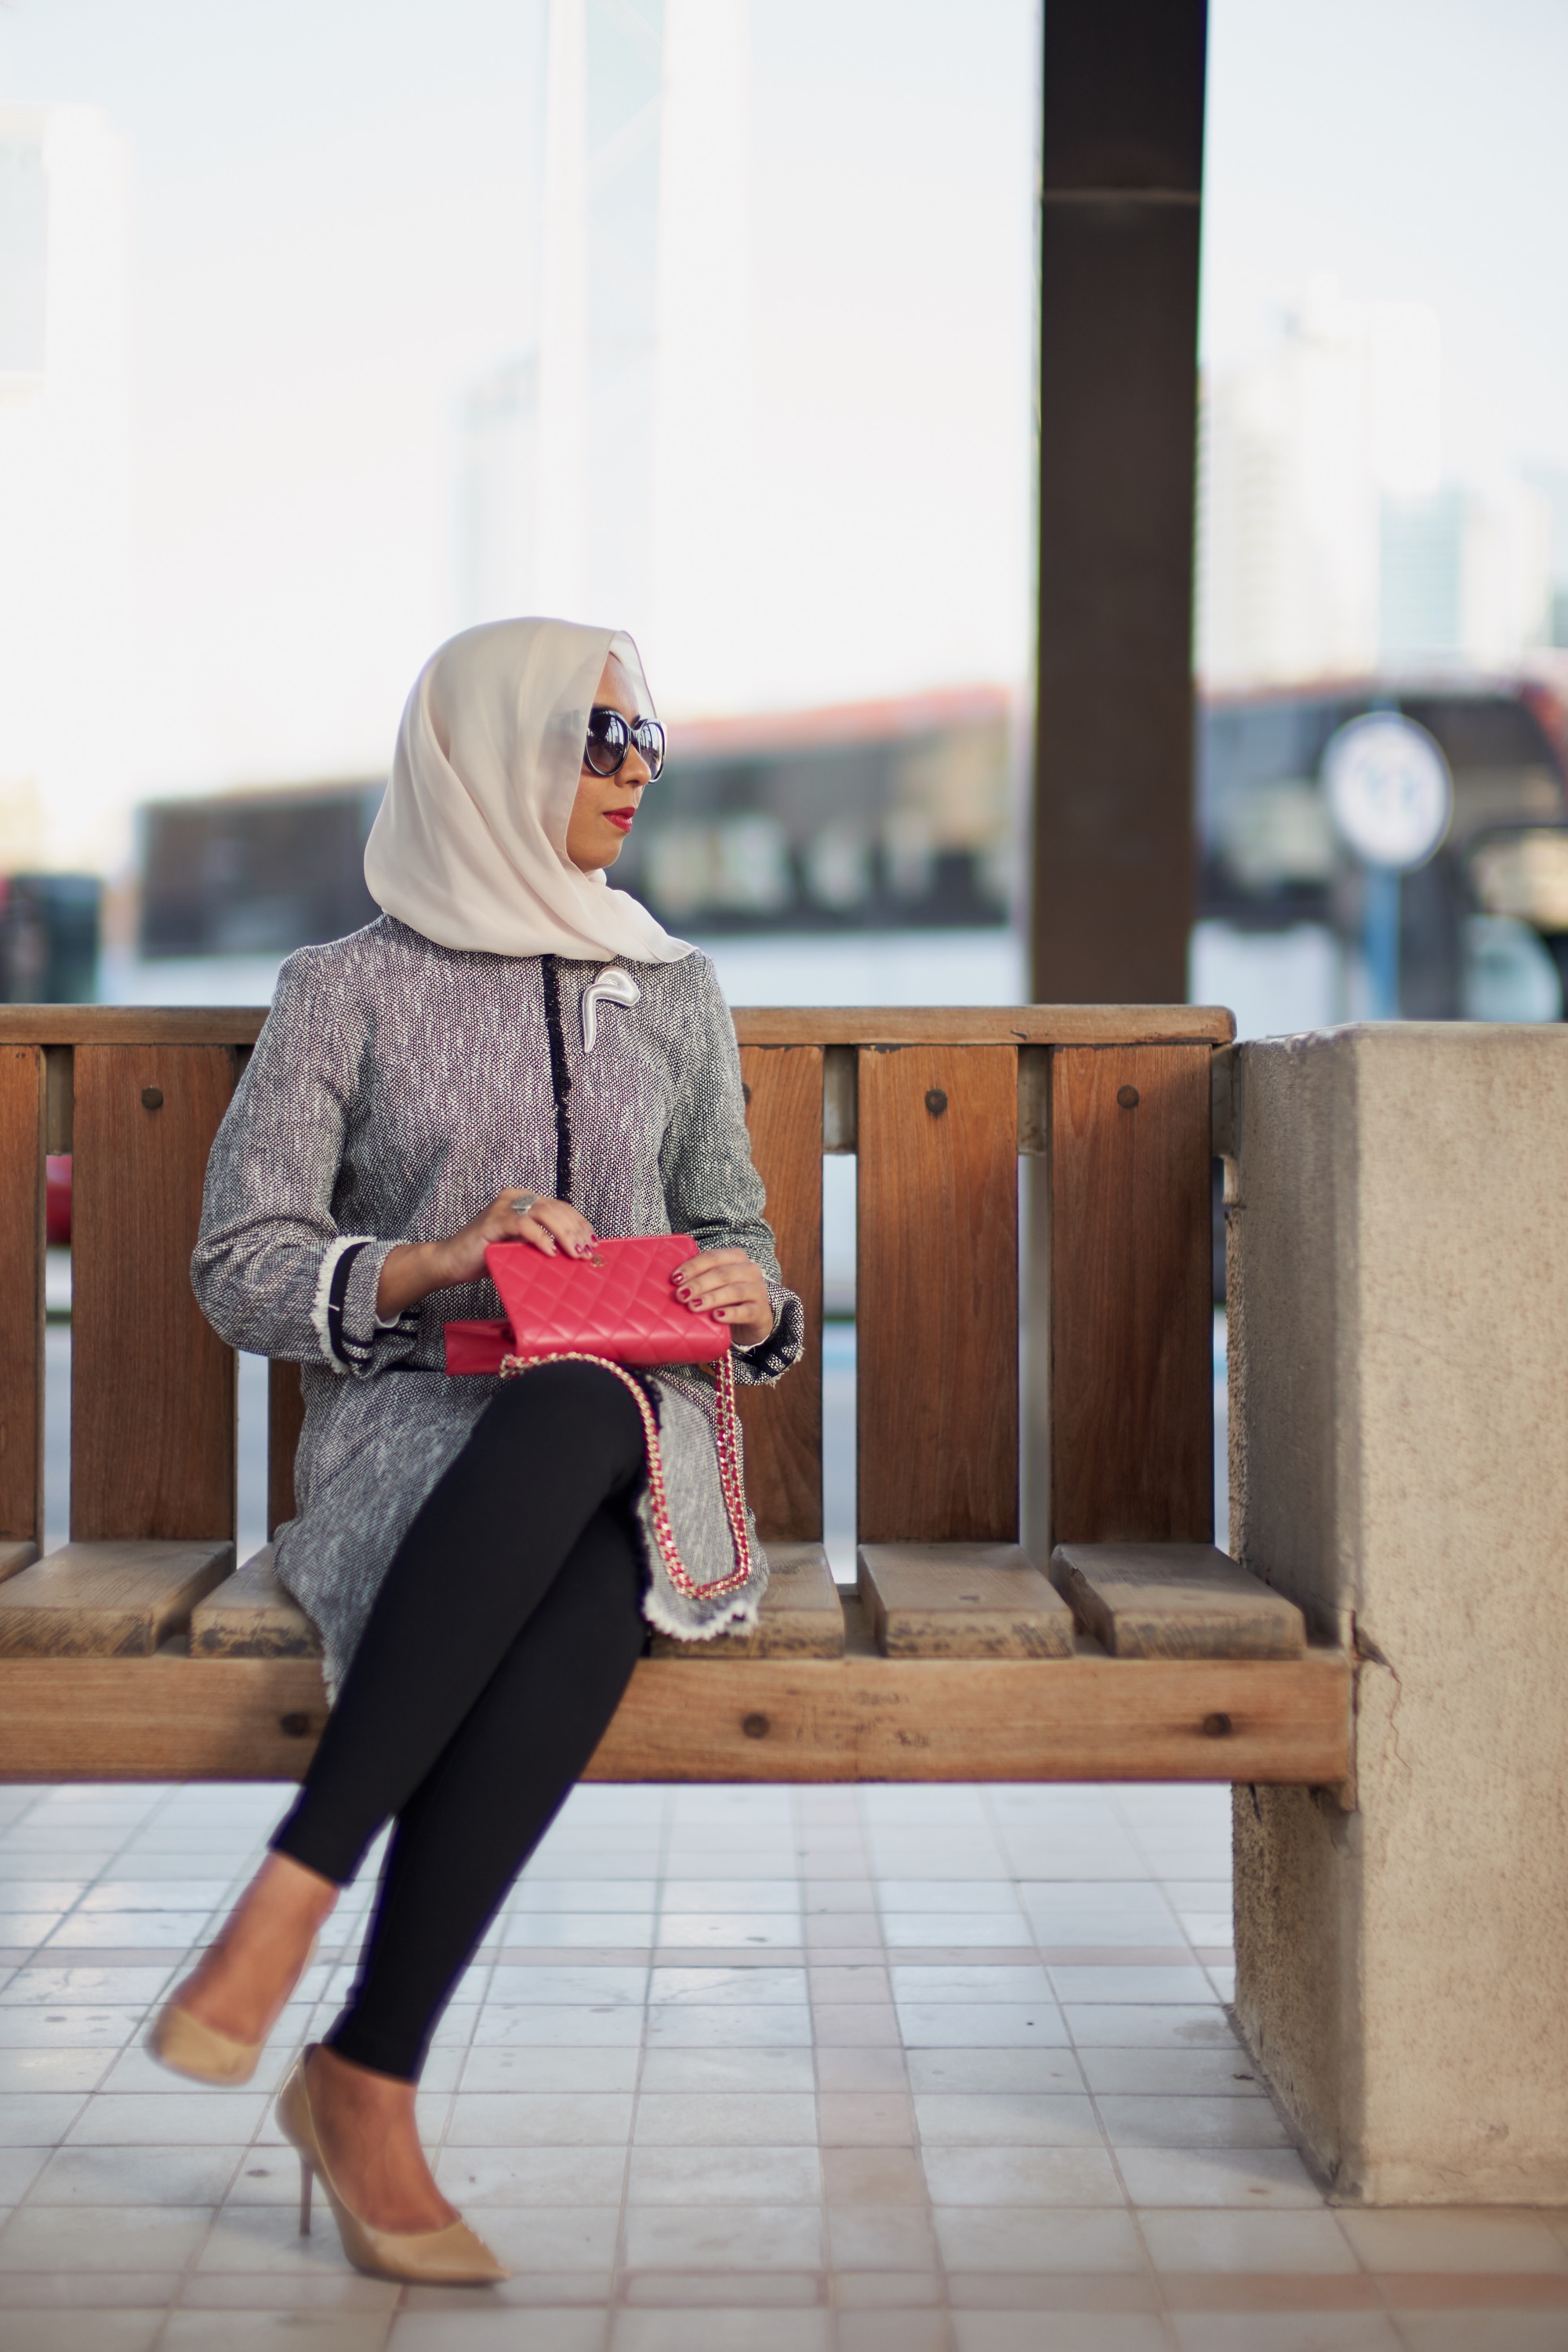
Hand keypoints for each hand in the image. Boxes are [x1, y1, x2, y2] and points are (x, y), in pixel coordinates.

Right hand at [375, 1194, 595, 1317]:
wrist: (450, 1263)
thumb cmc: (485, 1258)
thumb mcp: (520, 1248)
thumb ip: (542, 1244)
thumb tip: (574, 1254)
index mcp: (523, 1200)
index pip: (560, 1206)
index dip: (579, 1222)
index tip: (593, 1241)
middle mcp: (514, 1197)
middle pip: (556, 1208)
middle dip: (576, 1230)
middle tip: (588, 1251)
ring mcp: (503, 1207)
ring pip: (544, 1213)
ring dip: (564, 1233)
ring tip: (575, 1252)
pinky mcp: (493, 1220)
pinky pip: (524, 1225)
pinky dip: (541, 1239)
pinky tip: (551, 1252)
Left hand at [670, 1247, 774, 1350]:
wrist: (754, 1317)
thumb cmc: (728, 1297)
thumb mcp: (716, 1283)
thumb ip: (700, 1277)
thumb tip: (673, 1281)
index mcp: (736, 1257)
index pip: (713, 1257)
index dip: (693, 1266)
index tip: (675, 1279)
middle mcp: (750, 1270)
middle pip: (722, 1274)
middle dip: (699, 1284)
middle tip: (680, 1295)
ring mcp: (758, 1290)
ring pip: (734, 1291)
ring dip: (711, 1298)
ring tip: (693, 1306)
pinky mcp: (761, 1311)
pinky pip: (745, 1311)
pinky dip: (730, 1314)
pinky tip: (716, 1317)